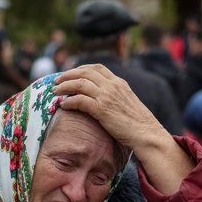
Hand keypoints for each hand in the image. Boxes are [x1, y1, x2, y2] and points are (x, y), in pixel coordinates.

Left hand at [54, 65, 193, 195]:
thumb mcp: (127, 104)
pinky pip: (80, 100)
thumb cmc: (138, 125)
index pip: (97, 68)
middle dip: (68, 75)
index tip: (71, 73)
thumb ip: (116, 98)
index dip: (81, 68)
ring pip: (79, 84)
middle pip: (85, 72)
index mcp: (119, 83)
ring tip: (55, 91)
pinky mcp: (102, 109)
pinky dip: (69, 101)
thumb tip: (103, 102)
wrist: (146, 134)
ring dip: (65, 86)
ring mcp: (107, 96)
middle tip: (57, 81)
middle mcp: (112, 86)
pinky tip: (64, 105)